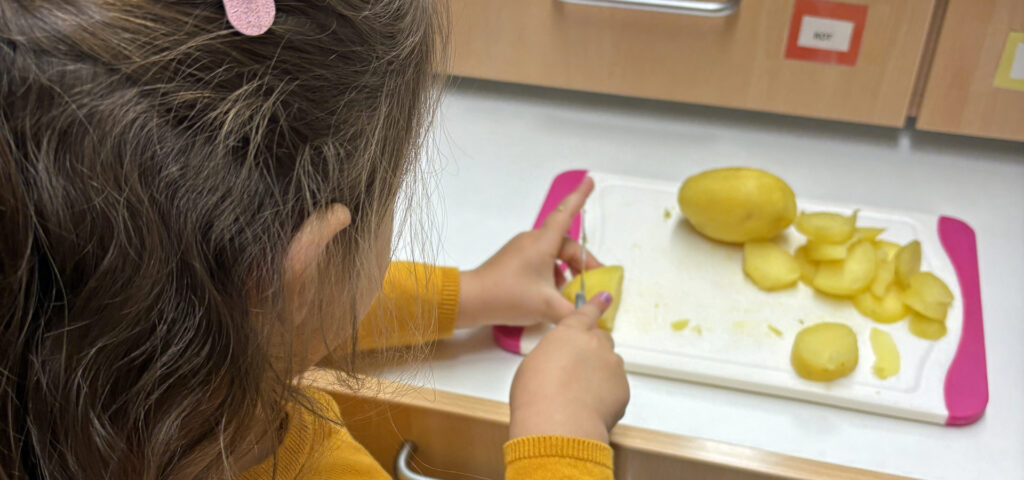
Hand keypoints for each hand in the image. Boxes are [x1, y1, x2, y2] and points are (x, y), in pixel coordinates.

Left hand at [457, 177, 601, 327]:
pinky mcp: (514, 262)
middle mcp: (534, 241)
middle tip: (593, 287)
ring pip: (554, 256)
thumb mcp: (547, 306)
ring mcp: (522, 250)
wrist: (470, 300)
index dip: (580, 197)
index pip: (566, 214)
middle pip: (566, 245)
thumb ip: (575, 311)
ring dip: (567, 273)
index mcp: (543, 242)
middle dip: (582, 264)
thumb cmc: (509, 296)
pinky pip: (542, 263)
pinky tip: (553, 297)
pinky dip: (552, 276)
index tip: (590, 180)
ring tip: (571, 297)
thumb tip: (596, 312)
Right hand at [508, 293, 629, 443]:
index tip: (607, 297)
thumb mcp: (533, 365)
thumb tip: (560, 363)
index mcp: (569, 333)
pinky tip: (589, 409)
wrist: (557, 423)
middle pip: (601, 340)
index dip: (596, 305)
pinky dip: (606, 396)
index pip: (585, 313)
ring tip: (580, 396)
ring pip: (610, 365)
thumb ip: (552, 355)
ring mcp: (612, 366)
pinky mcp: (623, 389)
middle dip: (593, 350)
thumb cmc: (534, 393)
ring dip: (600, 374)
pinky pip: (616, 388)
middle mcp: (595, 344)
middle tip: (578, 371)